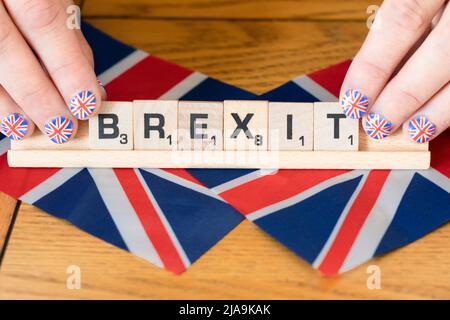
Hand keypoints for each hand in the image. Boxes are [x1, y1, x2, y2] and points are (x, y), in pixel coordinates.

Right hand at [0, 0, 104, 143]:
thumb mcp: (52, 0)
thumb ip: (69, 37)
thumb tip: (90, 85)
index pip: (44, 22)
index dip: (67, 67)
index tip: (88, 103)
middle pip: (6, 48)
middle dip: (39, 95)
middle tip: (63, 127)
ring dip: (9, 102)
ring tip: (31, 128)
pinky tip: (9, 116)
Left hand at [340, 0, 449, 142]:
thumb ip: (406, 17)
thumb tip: (373, 72)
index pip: (403, 19)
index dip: (374, 65)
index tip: (352, 98)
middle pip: (444, 54)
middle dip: (406, 96)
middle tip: (378, 124)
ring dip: (442, 108)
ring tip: (414, 131)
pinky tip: (444, 113)